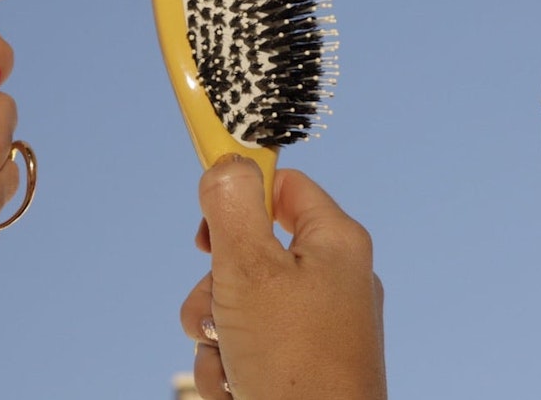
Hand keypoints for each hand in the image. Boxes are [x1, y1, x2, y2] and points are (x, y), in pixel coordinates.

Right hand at [180, 159, 386, 399]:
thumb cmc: (296, 362)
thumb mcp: (250, 269)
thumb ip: (231, 209)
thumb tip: (227, 163)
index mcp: (336, 242)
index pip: (285, 189)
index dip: (241, 198)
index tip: (205, 225)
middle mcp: (333, 280)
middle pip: (249, 254)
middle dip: (215, 288)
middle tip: (219, 309)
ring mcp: (318, 328)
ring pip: (237, 309)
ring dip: (215, 337)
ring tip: (233, 362)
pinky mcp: (300, 369)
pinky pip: (245, 351)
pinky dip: (230, 370)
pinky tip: (240, 389)